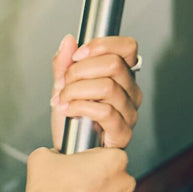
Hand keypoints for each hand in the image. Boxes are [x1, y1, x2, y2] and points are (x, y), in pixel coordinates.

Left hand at [51, 34, 141, 149]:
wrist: (67, 151)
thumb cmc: (70, 121)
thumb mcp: (62, 87)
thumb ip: (64, 64)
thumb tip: (69, 41)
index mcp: (121, 75)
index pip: (127, 47)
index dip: (101, 45)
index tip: (78, 55)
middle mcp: (130, 91)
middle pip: (113, 64)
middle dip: (80, 71)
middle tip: (64, 83)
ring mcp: (129, 112)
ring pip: (107, 87)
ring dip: (76, 91)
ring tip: (62, 99)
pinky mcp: (122, 132)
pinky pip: (106, 112)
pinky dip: (81, 107)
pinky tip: (68, 110)